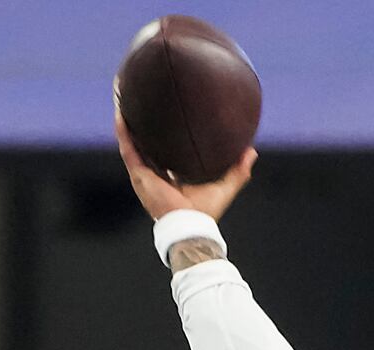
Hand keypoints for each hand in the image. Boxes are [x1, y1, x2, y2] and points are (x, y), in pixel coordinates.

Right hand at [116, 112, 255, 221]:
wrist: (190, 225)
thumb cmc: (204, 212)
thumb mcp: (224, 186)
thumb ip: (238, 170)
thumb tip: (252, 151)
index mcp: (171, 178)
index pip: (165, 154)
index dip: (163, 138)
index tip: (166, 119)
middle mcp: (155, 176)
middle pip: (145, 146)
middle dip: (141, 127)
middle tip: (142, 103)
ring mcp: (144, 176)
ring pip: (132, 144)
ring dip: (127, 124)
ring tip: (125, 101)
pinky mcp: (139, 176)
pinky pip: (128, 149)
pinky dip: (123, 132)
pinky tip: (121, 114)